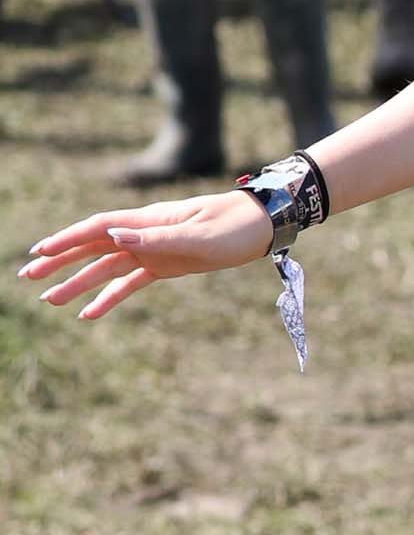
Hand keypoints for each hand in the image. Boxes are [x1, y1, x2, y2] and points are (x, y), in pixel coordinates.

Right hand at [17, 191, 272, 322]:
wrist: (263, 226)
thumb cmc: (235, 225)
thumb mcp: (200, 234)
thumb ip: (158, 238)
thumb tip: (116, 237)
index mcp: (149, 220)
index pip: (99, 228)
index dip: (68, 239)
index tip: (41, 251)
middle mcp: (145, 233)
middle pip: (93, 247)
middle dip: (60, 260)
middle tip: (28, 275)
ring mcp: (154, 250)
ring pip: (107, 268)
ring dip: (78, 282)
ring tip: (50, 299)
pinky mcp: (166, 266)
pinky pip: (131, 283)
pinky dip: (109, 297)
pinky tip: (90, 313)